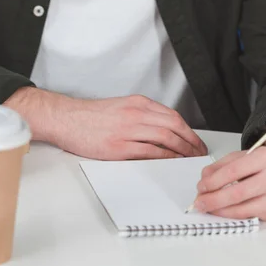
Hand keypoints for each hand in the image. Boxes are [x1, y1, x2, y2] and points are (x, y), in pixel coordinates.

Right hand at [4, 88, 207, 159]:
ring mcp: (128, 130)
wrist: (66, 119)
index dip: (189, 130)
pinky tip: (172, 162)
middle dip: (191, 142)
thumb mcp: (121, 108)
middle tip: (199, 153)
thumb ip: (142, 117)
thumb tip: (163, 131)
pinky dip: (166, 157)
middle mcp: (136, 114)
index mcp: (138, 104)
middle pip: (174, 126)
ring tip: (190, 160)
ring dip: (183, 150)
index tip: (196, 141)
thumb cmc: (90, 117)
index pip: (173, 116)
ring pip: (166, 138)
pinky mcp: (120, 146)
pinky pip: (150, 151)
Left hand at [193, 145, 265, 220]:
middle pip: (237, 193)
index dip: (213, 182)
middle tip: (199, 203)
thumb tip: (204, 179)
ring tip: (210, 209)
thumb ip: (225, 165)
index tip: (200, 187)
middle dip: (213, 200)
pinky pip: (252, 216)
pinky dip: (236, 215)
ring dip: (222, 211)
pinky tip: (226, 212)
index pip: (233, 171)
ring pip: (244, 209)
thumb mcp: (250, 155)